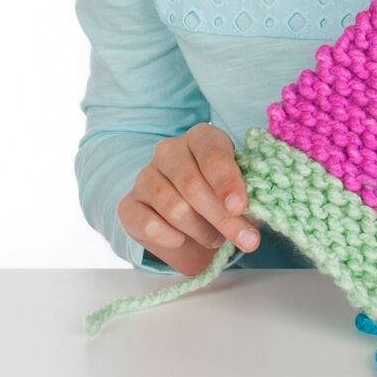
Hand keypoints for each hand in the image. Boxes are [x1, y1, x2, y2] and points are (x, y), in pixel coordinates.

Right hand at [118, 123, 260, 276]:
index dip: (227, 182)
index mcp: (200, 137)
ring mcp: (145, 177)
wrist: (191, 221)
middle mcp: (169, 151)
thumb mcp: (241, 191)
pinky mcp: (128, 204)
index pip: (212, 155)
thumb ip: (247, 196)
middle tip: (245, 239)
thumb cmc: (221, 198)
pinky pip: (149, 226)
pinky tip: (183, 237)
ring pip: (174, 209)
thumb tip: (248, 211)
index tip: (240, 207)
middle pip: (193, 185)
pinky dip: (172, 239)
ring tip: (215, 237)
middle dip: (222, 217)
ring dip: (201, 231)